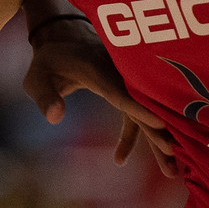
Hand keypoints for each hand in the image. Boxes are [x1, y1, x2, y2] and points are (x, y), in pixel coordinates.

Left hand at [22, 20, 176, 177]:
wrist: (64, 36)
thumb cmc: (48, 61)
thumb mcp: (37, 77)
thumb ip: (45, 97)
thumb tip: (55, 118)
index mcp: (99, 69)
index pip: (122, 92)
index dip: (141, 108)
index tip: (160, 124)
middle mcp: (120, 74)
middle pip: (144, 106)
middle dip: (159, 136)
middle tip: (172, 167)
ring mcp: (127, 81)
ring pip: (147, 112)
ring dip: (157, 140)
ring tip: (170, 171)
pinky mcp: (127, 89)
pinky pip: (134, 114)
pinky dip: (132, 135)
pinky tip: (118, 160)